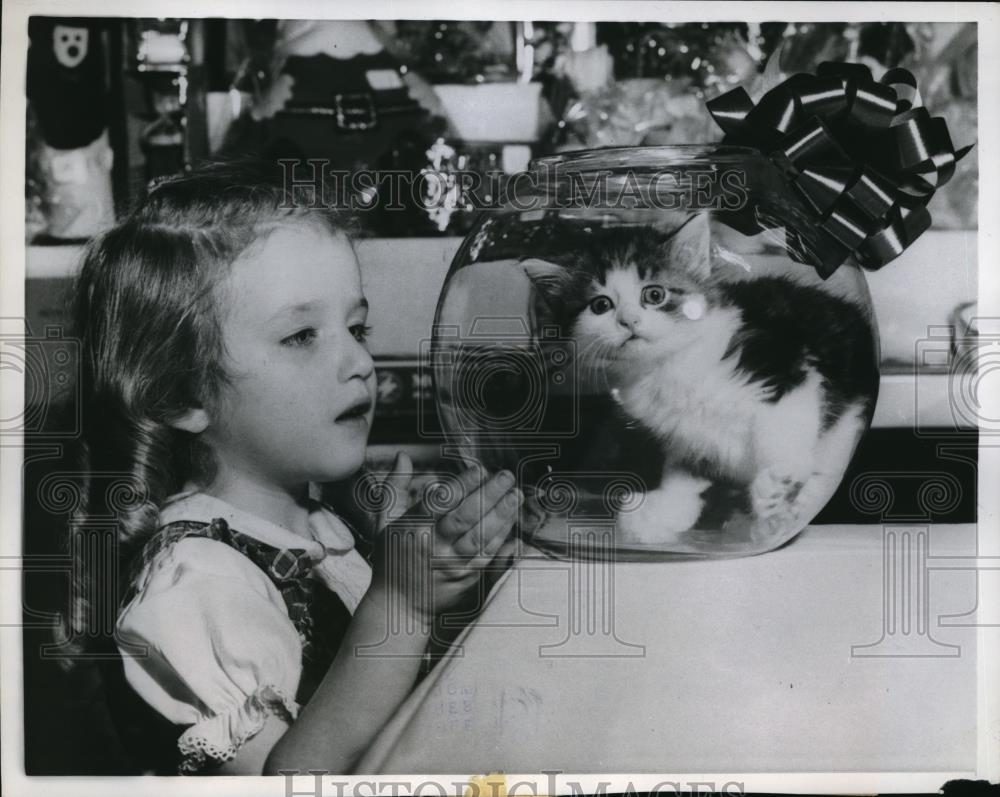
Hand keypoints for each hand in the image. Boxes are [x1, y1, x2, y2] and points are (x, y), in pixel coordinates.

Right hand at [371, 464, 521, 622]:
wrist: (399, 606)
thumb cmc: (392, 558)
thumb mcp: (384, 521)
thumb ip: (395, 486)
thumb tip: (403, 455)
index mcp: (412, 529)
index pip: (439, 503)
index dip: (461, 485)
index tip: (479, 470)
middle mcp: (433, 546)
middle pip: (464, 518)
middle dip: (488, 495)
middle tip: (506, 476)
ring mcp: (452, 564)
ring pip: (480, 537)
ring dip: (502, 515)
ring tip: (516, 495)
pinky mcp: (467, 578)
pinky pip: (488, 555)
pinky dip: (502, 538)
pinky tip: (512, 521)